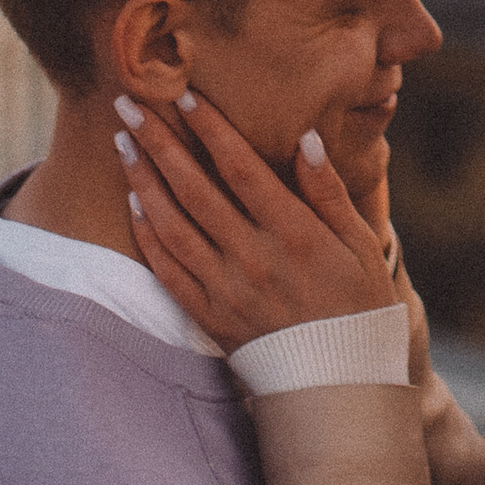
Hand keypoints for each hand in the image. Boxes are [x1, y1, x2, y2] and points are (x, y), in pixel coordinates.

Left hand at [115, 87, 395, 349]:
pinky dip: (146, 233)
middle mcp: (254, 259)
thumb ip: (330, 194)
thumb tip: (306, 138)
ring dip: (143, 180)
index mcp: (295, 235)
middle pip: (195, 189)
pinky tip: (132, 202)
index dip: (211, 128)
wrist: (340, 391)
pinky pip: (167, 270)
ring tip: (122, 144)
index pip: (242, 168)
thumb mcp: (362, 248)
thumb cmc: (361, 310)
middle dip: (160, 142)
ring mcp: (227, 291)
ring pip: (172, 225)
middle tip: (129, 104)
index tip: (185, 94)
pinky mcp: (210, 317)